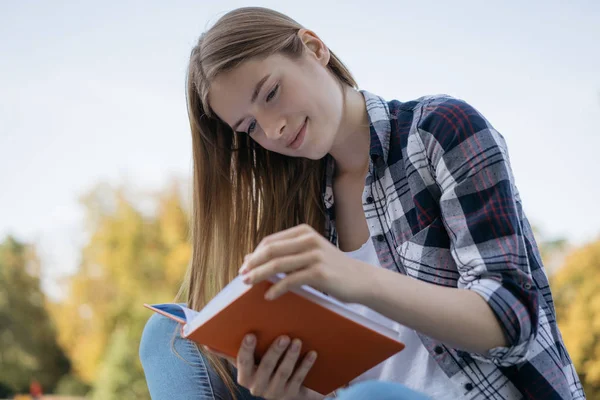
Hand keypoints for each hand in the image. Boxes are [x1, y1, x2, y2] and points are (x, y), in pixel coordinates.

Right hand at [204, 334, 323, 399]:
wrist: (288, 394)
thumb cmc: (264, 370)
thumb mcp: (249, 362)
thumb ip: (230, 353)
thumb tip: (205, 343)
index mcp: (245, 377)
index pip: (243, 362)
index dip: (247, 349)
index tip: (251, 335)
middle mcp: (258, 388)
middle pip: (265, 367)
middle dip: (274, 351)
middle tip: (283, 336)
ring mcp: (276, 393)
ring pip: (283, 373)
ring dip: (291, 357)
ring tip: (297, 341)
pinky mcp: (293, 395)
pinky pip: (299, 379)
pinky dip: (306, 365)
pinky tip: (312, 353)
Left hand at [239, 224, 367, 302]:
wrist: (360, 279)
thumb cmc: (332, 269)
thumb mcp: (310, 253)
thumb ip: (287, 253)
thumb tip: (252, 259)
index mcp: (304, 232)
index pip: (271, 241)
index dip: (254, 254)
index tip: (244, 266)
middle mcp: (309, 240)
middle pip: (271, 250)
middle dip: (253, 263)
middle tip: (242, 276)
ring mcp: (314, 255)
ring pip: (278, 264)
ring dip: (259, 275)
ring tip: (248, 284)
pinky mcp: (319, 272)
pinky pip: (291, 280)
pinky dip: (277, 288)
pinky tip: (269, 296)